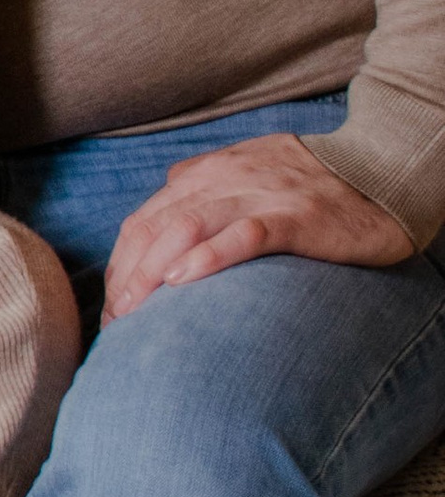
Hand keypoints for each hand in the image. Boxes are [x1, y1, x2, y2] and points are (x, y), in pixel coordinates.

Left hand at [104, 133, 416, 322]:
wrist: (382, 172)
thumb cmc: (311, 183)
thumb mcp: (247, 175)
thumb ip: (204, 189)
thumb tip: (165, 208)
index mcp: (206, 175)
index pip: (143, 221)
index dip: (120, 267)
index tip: (113, 310)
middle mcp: (223, 180)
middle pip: (155, 228)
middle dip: (127, 277)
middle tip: (117, 323)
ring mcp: (260, 196)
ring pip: (187, 227)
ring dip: (152, 272)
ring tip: (135, 311)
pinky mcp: (296, 216)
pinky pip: (245, 233)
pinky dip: (209, 255)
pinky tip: (183, 280)